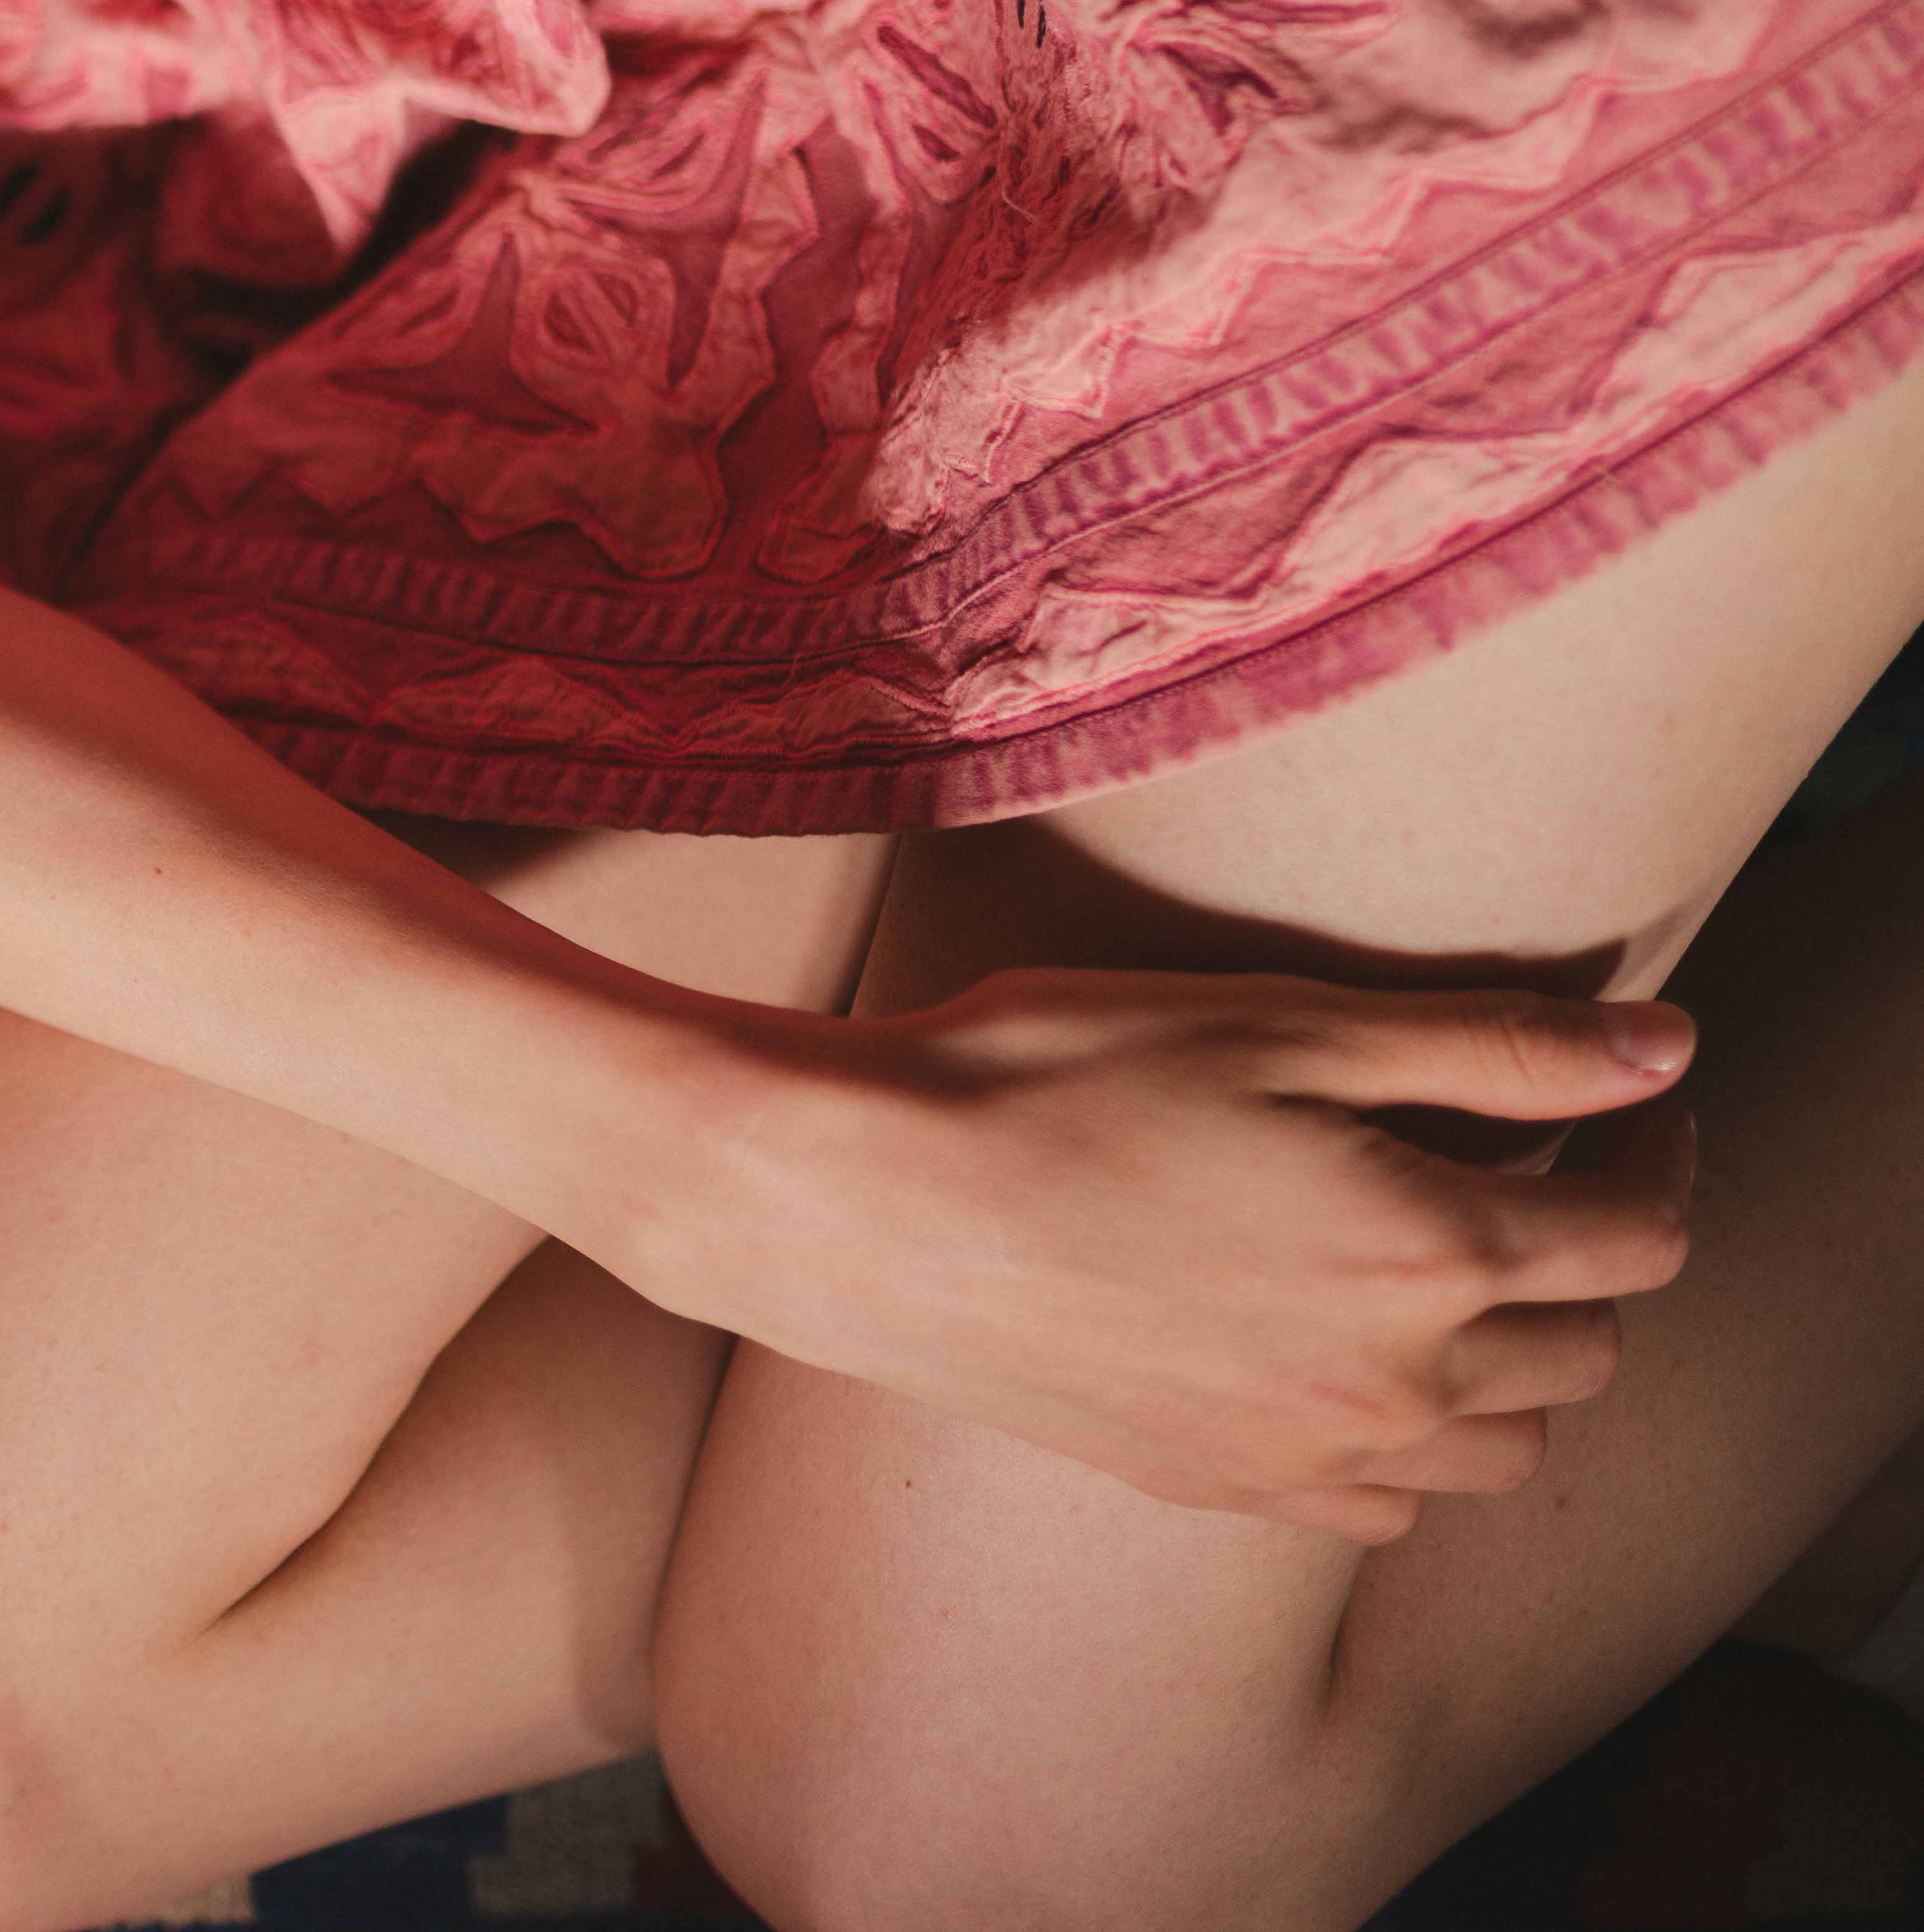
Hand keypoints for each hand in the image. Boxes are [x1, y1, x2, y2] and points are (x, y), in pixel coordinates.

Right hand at [651, 969, 1697, 1543]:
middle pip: (1588, 1350)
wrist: (863, 1203)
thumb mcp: (1279, 1024)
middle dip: (1594, 1260)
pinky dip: (1408, 1444)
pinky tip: (1340, 1360)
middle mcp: (1393, 1382)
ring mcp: (1305, 1454)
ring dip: (1512, 1365)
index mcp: (1429, 1251)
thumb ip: (1491, 1047)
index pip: (1639, 1236)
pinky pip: (1384, 1506)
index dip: (1662, 1157)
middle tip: (1536, 1174)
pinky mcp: (1218, 1486)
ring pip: (1501, 1449)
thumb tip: (1665, 1051)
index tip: (1632, 1107)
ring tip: (1445, 1274)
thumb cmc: (1053, 1078)